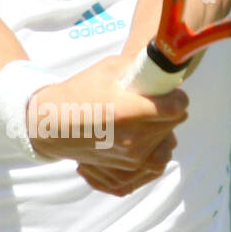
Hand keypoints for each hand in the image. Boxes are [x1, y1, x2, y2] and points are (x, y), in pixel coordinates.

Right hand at [27, 54, 187, 196]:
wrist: (52, 126)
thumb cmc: (79, 92)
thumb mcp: (110, 69)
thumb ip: (141, 67)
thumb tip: (167, 63)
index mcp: (128, 111)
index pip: (177, 107)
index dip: (176, 96)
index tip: (169, 92)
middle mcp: (133, 138)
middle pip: (175, 122)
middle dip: (169, 109)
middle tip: (154, 101)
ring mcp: (131, 157)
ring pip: (168, 140)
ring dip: (161, 127)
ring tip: (143, 117)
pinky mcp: (128, 168)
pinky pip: (156, 155)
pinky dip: (152, 143)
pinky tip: (138, 132)